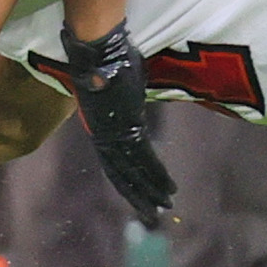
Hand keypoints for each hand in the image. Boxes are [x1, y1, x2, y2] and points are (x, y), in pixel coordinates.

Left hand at [60, 20, 174, 227]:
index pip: (113, 164)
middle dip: (138, 196)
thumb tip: (131, 97)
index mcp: (98, 128)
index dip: (126, 182)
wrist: (97, 51)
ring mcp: (114, 135)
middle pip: (121, 175)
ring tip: (165, 206)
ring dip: (151, 191)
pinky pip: (144, 159)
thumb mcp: (117, 86)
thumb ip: (123, 101)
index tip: (138, 196)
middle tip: (152, 215)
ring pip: (134, 172)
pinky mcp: (126, 128)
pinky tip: (168, 188)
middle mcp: (103, 137)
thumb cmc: (106, 59)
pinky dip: (157, 174)